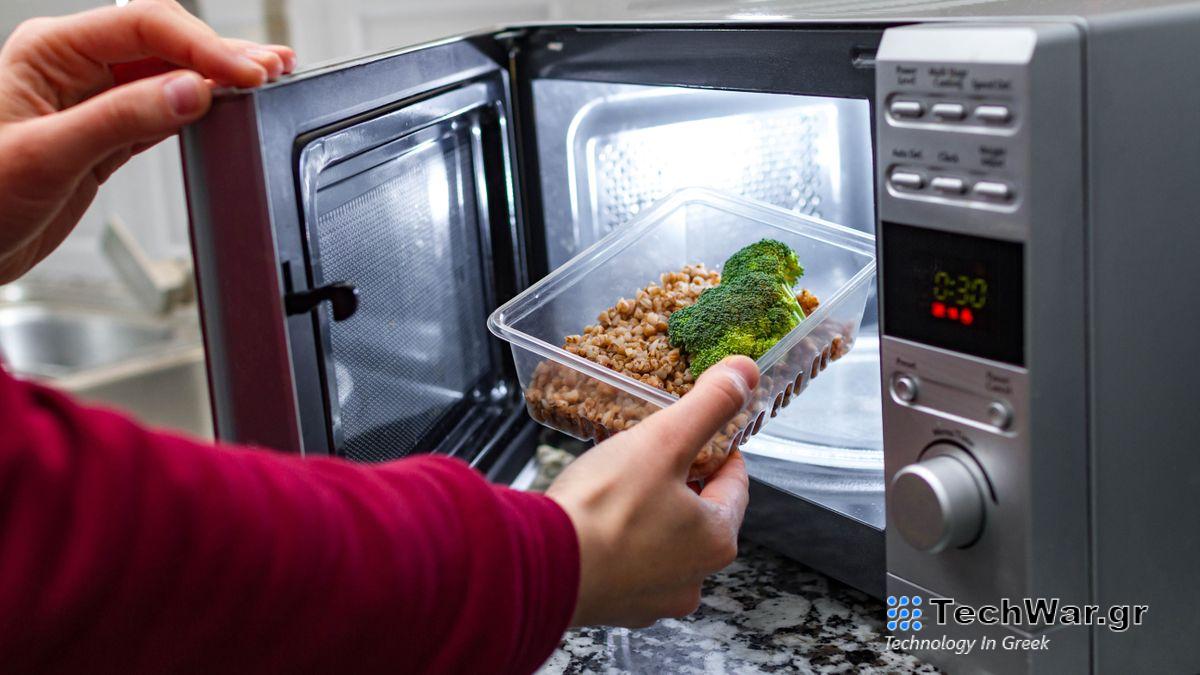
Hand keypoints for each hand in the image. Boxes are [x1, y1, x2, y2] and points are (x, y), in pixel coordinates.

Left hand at [0, 0, 295, 282]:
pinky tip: (229, 107)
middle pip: (164, 42)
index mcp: (49, 53)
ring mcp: (93, 102)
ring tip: (267, 78)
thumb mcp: (46, 157)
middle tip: (271, 70)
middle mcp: (74, 69)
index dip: (201, 46)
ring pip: (170, 74)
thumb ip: (120, 120)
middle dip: (220, 52)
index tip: (244, 72)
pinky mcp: (107, 137)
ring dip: (218, 77)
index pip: (142, 26)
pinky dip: (202, 109)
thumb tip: (189, 92)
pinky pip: (164, 111)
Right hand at [547, 356, 759, 627]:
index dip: (719, 450)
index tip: (701, 433)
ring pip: (662, 541)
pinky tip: (595, 519)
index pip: (734, 484)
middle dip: (679, 481)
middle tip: (653, 452)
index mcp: (716, 540)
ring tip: (620, 483)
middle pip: (698, 515)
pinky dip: (618, 541)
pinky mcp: (613, 606)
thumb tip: (745, 372)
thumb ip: (709, 405)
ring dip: (649, 513)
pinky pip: (626, 564)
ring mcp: (652, 599)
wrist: (538, 565)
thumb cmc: (604, 508)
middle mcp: (692, 578)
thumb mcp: (663, 441)